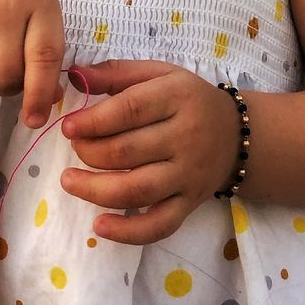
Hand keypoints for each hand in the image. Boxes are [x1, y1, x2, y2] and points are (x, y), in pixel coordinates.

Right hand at [0, 0, 64, 126]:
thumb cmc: (5, 14)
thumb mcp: (35, 27)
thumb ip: (45, 63)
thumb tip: (51, 101)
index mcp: (40, 3)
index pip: (45, 56)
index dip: (40, 94)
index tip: (34, 121)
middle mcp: (6, 2)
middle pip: (7, 74)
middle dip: (4, 89)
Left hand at [59, 60, 240, 243]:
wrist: (236, 134)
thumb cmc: (187, 99)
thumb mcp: (158, 74)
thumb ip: (116, 73)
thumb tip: (75, 76)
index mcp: (177, 97)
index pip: (130, 110)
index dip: (94, 121)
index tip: (68, 127)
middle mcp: (186, 136)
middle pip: (127, 152)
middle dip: (89, 152)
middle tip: (74, 148)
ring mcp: (188, 174)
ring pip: (137, 189)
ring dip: (96, 190)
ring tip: (69, 181)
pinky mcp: (190, 203)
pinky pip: (160, 225)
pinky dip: (128, 231)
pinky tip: (100, 226)